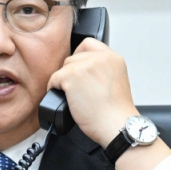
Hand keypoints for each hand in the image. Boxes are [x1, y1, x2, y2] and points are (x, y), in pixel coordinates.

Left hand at [47, 38, 170, 169]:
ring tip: (71, 95)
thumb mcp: (116, 81)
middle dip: (72, 72)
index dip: (80, 56)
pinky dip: (54, 88)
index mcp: (113, 58)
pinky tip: (63, 97)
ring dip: (64, 80)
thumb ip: (102, 70)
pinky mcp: (71, 76)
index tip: (79, 69)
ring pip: (64, 67)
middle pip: (74, 57)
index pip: (89, 44)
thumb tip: (83, 72)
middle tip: (76, 88)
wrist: (116, 125)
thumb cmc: (116, 112)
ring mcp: (85, 65)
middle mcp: (100, 57)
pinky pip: (54, 78)